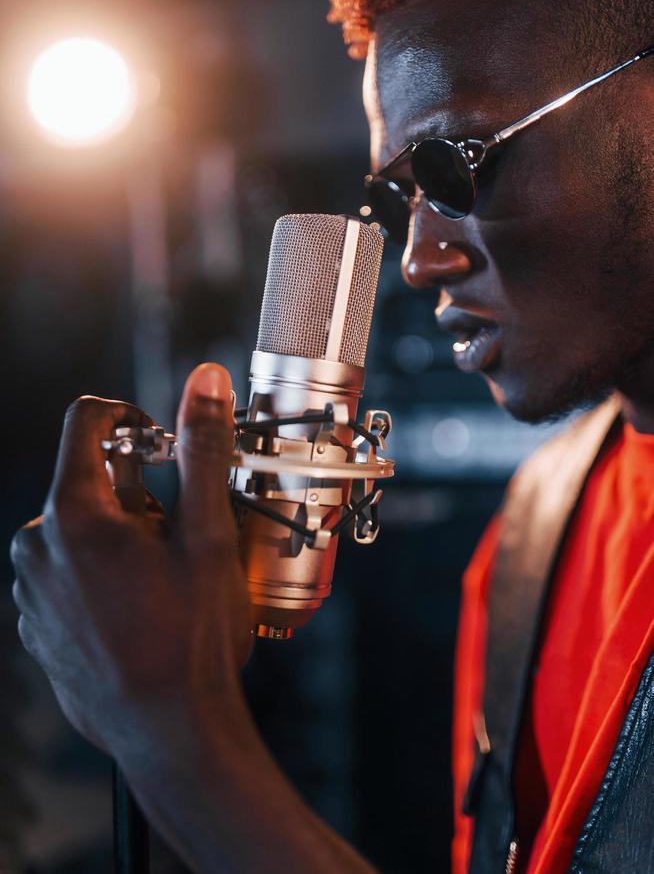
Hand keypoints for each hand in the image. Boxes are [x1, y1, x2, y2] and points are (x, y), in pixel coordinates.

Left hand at [10, 363, 252, 755]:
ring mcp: (30, 589)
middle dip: (134, 493)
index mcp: (75, 513)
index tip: (161, 445)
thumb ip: (201, 449)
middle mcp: (37, 545)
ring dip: (117, 537)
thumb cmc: (192, 638)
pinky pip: (65, 573)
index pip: (86, 421)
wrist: (170, 733)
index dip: (129, 418)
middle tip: (176, 536)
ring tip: (160, 583)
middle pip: (86, 479)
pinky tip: (137, 611)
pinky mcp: (35, 623)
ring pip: (77, 529)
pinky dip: (99, 575)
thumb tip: (203, 381)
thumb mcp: (208, 534)